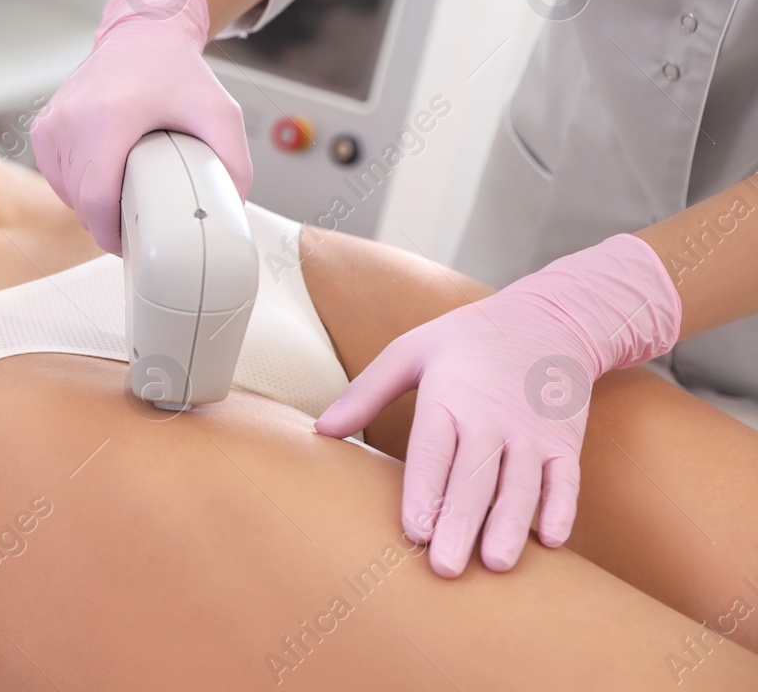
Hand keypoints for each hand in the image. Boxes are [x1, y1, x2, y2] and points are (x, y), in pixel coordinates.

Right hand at [29, 0, 251, 255]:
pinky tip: (101, 176)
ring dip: (91, 204)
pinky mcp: (44, 126)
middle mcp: (73, 118)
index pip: (95, 198)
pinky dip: (76, 185)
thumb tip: (231, 208)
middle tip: (136, 219)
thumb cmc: (176, 72)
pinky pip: (54, 175)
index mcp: (110, 117)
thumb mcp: (220, 113)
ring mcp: (53, 122)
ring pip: (65, 192)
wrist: (144, 34)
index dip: (110, 233)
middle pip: (80, 200)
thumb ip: (234, 163)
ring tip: (122, 191)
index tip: (128, 244)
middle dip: (106, 221)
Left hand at [314, 234, 680, 576]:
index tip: (414, 531)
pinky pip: (565, 480)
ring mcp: (532, 433)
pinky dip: (562, 509)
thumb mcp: (409, 351)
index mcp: (448, 396)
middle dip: (460, 523)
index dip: (424, 492)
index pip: (434, 451)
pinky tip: (551, 541)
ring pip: (522, 486)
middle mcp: (492, 418)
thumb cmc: (465, 341)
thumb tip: (321, 430)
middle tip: (445, 567)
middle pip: (475, 478)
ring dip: (510, 525)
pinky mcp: (564, 442)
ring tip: (495, 564)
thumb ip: (365, 393)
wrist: (548, 320)